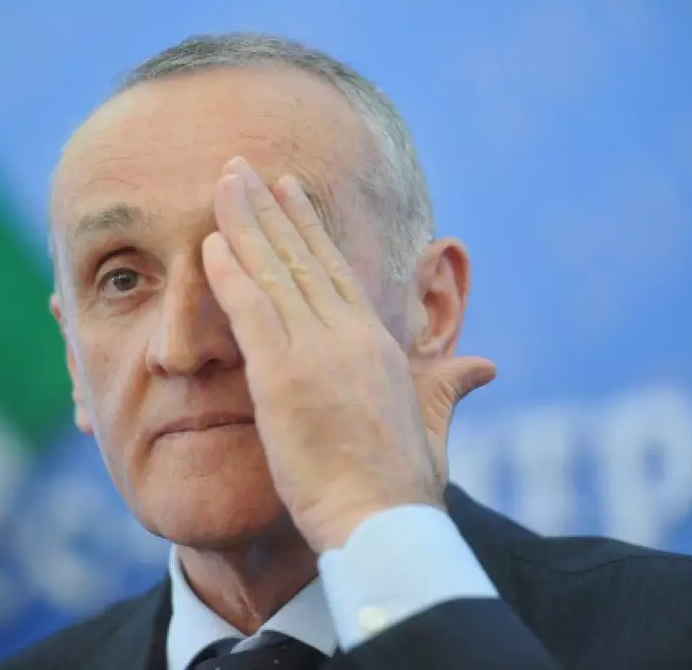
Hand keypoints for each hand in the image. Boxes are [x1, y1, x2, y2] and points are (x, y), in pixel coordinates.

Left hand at [202, 156, 494, 552]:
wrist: (385, 523)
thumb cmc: (403, 485)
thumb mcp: (431, 424)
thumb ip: (448, 386)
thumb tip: (482, 366)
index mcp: (379, 344)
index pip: (336, 271)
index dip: (308, 228)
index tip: (287, 193)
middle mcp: (350, 336)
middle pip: (303, 256)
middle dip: (270, 207)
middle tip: (243, 167)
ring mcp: (318, 351)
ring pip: (276, 271)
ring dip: (245, 222)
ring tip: (224, 180)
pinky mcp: (285, 377)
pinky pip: (252, 311)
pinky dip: (230, 274)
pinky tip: (209, 243)